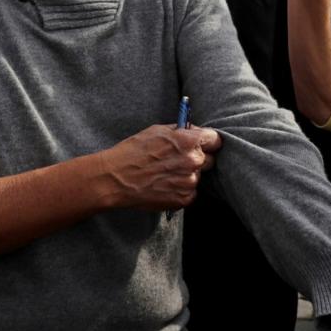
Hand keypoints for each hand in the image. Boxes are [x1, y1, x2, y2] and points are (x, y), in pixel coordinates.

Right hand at [98, 125, 220, 210]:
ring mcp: (189, 182)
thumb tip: (196, 132)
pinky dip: (181, 190)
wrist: (114, 178)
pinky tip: (164, 185)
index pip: (216, 140)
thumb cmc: (133, 152)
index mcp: (189, 142)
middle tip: (177, 161)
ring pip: (198, 177)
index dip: (208, 142)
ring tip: (165, 174)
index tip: (203, 145)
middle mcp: (193, 162)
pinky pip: (191, 193)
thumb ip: (181, 131)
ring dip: (187, 175)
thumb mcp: (157, 131)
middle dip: (197, 159)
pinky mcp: (183, 199)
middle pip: (209, 160)